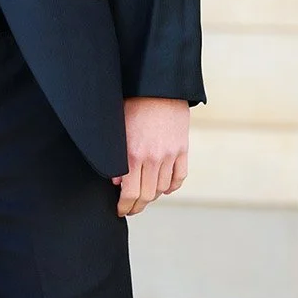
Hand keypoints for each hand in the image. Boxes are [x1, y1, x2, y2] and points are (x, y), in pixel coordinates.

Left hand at [112, 97, 188, 216]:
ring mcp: (169, 155)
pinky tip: (163, 186)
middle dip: (137, 206)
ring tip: (144, 195)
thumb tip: (115, 181)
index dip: (124, 206)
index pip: (129, 193)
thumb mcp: (117, 129)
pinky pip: (179, 177)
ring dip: (153, 195)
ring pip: (162, 189)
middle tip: (131, 208)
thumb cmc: (134, 104)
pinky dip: (171, 186)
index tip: (121, 210)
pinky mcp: (182, 149)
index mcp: (132, 154)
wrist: (159, 88)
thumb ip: (115, 158)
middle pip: (147, 196)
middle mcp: (152, 158)